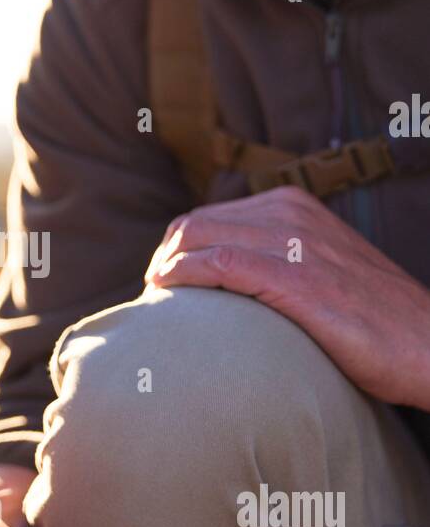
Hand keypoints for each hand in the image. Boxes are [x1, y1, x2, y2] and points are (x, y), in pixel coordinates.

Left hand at [145, 186, 429, 409]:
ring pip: (197, 240)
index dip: (173, 254)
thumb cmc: (373, 320)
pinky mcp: (298, 279)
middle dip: (161, 263)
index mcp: (292, 206)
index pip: (204, 219)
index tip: (162, 291)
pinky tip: (169, 300)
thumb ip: (278, 261)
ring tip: (157, 310)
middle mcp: (290, 214)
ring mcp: (294, 243)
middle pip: (191, 227)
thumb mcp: (322, 269)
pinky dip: (183, 279)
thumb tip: (223, 285)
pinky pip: (219, 267)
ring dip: (164, 274)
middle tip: (153, 306)